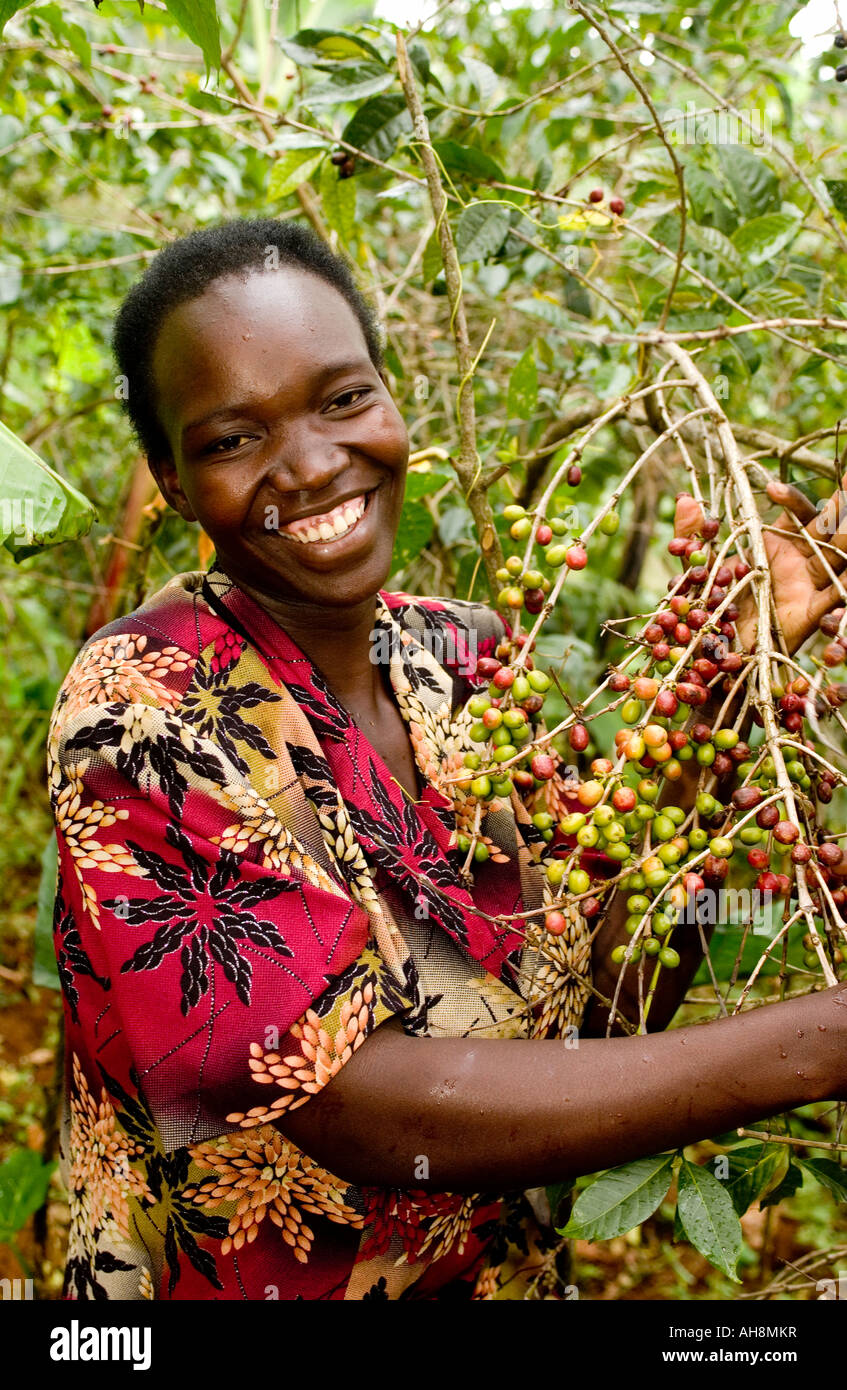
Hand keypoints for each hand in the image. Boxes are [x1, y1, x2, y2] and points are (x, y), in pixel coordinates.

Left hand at [674, 483, 846, 655]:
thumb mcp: (697, 570)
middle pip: (827, 527)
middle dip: (841, 505)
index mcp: (776, 544)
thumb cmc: (710, 609)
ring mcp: (810, 585)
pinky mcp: (813, 613)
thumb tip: (684, 499)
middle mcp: (798, 560)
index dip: (790, 498)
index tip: (773, 489)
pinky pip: (839, 595)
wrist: (715, 655)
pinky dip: (846, 583)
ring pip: (839, 554)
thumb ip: (692, 536)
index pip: (796, 513)